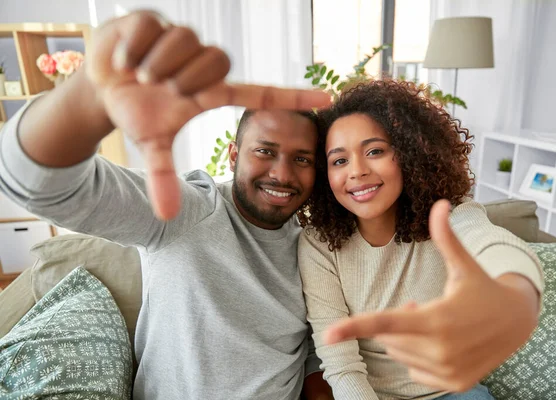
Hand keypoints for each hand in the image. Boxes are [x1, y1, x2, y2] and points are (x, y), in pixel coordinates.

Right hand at [86, 10, 329, 219]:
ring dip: (155, 64)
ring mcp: (181, 39)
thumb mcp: (151, 143)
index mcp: (210, 92)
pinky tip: (124, 60)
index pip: (260, 91)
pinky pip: (152, 28)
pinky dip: (133, 48)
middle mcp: (202, 64)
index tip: (326, 98)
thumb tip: (167, 216)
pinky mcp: (156, 19)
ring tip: (138, 75)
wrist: (102, 86)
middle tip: (159, 88)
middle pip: (218, 61)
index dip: (292, 96)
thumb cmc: (137, 111)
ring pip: (185, 41)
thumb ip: (163, 176)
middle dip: (185, 78)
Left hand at [323, 200, 539, 391]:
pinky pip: (415, 371)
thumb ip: (446, 237)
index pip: (386, 322)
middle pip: (389, 338)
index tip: (327, 334)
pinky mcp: (455, 384)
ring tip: (434, 324)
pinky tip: (443, 345)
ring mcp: (447, 371)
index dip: (354, 327)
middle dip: (398, 322)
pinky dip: (420, 357)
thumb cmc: (483, 288)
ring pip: (400, 354)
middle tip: (422, 307)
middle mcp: (440, 350)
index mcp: (437, 319)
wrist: (518, 322)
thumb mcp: (464, 264)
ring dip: (407, 339)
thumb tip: (440, 203)